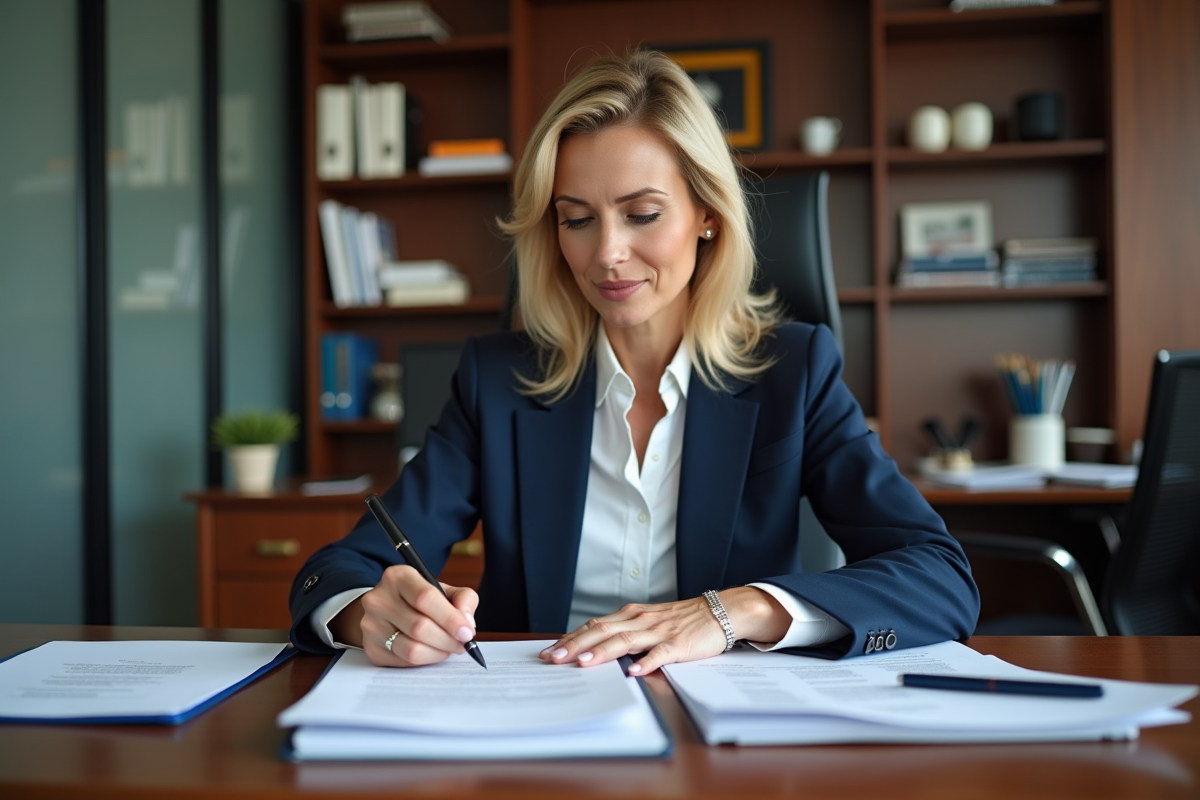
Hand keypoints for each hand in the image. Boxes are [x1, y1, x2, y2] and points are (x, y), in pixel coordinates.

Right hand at [332, 565, 478, 667]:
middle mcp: (378, 599)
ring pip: (412, 649)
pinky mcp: (371, 648)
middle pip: (420, 626)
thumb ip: (463, 598)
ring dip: (438, 653)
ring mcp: (371, 625)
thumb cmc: (418, 599)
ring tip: (448, 648)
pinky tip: (431, 652)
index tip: (467, 632)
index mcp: (398, 576)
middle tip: (462, 644)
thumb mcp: (442, 590)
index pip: (425, 597)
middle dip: (448, 640)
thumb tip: (467, 622)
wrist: (385, 610)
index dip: (450, 618)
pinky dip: (425, 660)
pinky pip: (404, 662)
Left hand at [538, 586, 790, 674]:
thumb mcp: (648, 621)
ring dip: (602, 652)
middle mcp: (641, 620)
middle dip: (575, 645)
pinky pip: (660, 654)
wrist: (720, 611)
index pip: (594, 626)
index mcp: (631, 615)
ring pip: (625, 641)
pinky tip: (634, 673)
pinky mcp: (679, 644)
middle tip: (553, 658)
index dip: (570, 638)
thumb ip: (625, 632)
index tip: (550, 651)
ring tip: (583, 663)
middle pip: (602, 631)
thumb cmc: (681, 620)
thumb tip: (593, 648)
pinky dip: (646, 663)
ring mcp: (659, 631)